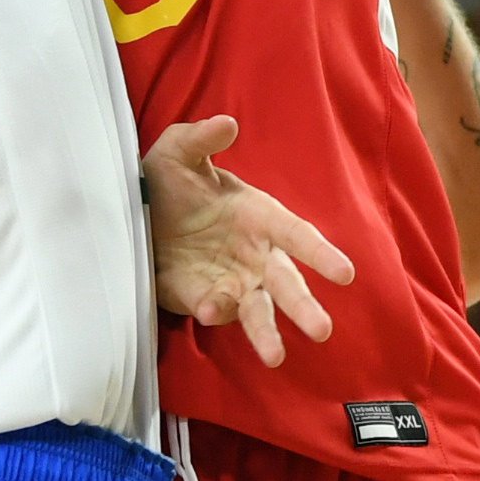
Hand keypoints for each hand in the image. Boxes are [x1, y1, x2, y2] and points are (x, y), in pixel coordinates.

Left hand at [145, 115, 353, 366]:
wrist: (133, 213)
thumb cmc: (168, 182)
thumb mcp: (177, 153)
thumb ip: (201, 139)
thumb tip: (227, 124)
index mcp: (258, 216)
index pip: (296, 235)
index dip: (321, 253)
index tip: (345, 274)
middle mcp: (253, 254)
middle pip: (286, 283)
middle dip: (303, 306)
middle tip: (322, 330)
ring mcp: (231, 281)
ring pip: (257, 310)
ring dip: (266, 331)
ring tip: (276, 356)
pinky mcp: (203, 298)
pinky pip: (216, 310)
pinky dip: (217, 312)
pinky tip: (211, 311)